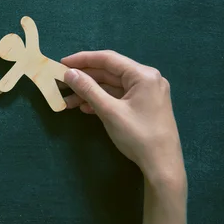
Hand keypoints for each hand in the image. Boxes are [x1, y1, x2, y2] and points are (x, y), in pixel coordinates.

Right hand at [61, 50, 182, 183]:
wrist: (162, 165)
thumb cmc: (137, 135)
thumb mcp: (109, 111)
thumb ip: (88, 89)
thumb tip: (69, 73)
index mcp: (143, 75)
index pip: (108, 59)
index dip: (82, 59)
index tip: (61, 63)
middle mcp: (147, 79)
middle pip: (109, 72)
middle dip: (84, 79)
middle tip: (61, 83)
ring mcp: (146, 93)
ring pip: (112, 86)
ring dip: (90, 92)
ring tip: (67, 101)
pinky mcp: (143, 106)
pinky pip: (118, 97)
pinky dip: (101, 100)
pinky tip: (85, 108)